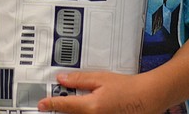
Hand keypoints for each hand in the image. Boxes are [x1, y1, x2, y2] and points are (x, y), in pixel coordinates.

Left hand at [38, 71, 165, 113]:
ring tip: (73, 102)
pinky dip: (84, 113)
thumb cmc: (126, 87)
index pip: (65, 106)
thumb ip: (80, 80)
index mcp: (91, 106)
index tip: (41, 104)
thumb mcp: (101, 78)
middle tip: (55, 102)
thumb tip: (61, 80)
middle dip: (62, 109)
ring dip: (73, 111)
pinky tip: (87, 107)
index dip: (51, 104)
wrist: (147, 97)